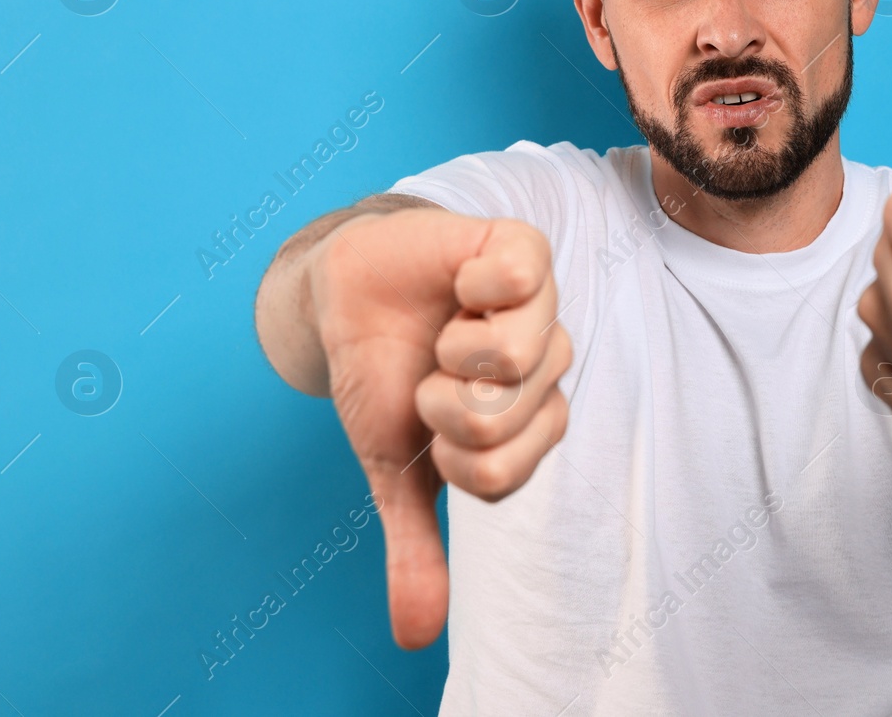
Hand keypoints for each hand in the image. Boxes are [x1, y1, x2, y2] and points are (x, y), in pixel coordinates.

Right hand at [307, 208, 571, 647]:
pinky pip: (522, 280)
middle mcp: (546, 365)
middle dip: (447, 404)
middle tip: (433, 373)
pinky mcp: (523, 252)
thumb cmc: (382, 376)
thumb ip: (417, 544)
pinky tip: (458, 284)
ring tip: (446, 327)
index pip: (506, 472)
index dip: (451, 456)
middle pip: (512, 417)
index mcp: (529, 420)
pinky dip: (473, 288)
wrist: (345, 293)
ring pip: (521, 356)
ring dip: (456, 350)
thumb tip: (415, 638)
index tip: (430, 428)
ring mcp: (541, 307)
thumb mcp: (395, 468)